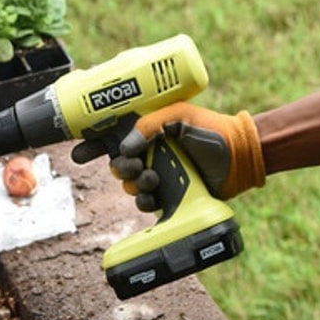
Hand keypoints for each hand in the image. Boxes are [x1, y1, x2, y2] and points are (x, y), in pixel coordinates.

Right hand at [71, 102, 265, 210]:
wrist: (240, 158)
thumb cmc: (213, 131)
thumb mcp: (180, 116)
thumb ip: (151, 125)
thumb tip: (126, 147)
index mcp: (149, 130)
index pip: (112, 136)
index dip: (93, 144)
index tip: (79, 153)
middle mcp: (150, 153)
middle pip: (116, 164)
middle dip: (118, 168)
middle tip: (132, 166)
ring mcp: (159, 175)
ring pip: (129, 185)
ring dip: (134, 184)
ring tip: (153, 179)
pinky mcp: (168, 196)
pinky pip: (144, 203)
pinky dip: (144, 201)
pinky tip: (153, 195)